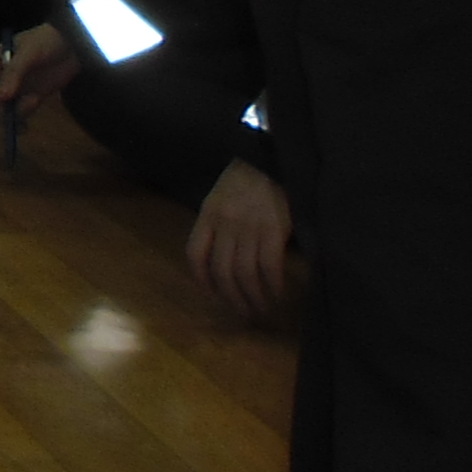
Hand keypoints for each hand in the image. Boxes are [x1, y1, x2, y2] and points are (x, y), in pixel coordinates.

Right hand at [0, 20, 80, 120]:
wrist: (75, 44)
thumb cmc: (49, 40)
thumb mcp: (30, 52)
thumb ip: (15, 72)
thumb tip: (2, 96)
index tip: (2, 99)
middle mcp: (0, 77)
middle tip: (20, 107)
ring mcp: (15, 88)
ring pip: (1, 111)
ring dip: (13, 116)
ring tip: (35, 102)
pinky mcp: (29, 97)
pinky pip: (18, 114)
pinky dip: (20, 121)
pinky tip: (27, 125)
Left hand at [188, 158, 292, 316]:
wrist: (272, 160)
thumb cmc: (247, 180)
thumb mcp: (220, 198)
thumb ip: (217, 225)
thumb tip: (222, 261)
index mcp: (208, 215)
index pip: (194, 255)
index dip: (201, 280)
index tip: (212, 295)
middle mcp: (225, 224)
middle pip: (221, 271)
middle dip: (231, 297)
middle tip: (243, 312)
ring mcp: (249, 228)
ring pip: (244, 274)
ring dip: (252, 297)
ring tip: (260, 309)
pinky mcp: (274, 230)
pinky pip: (269, 266)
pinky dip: (272, 285)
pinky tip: (276, 293)